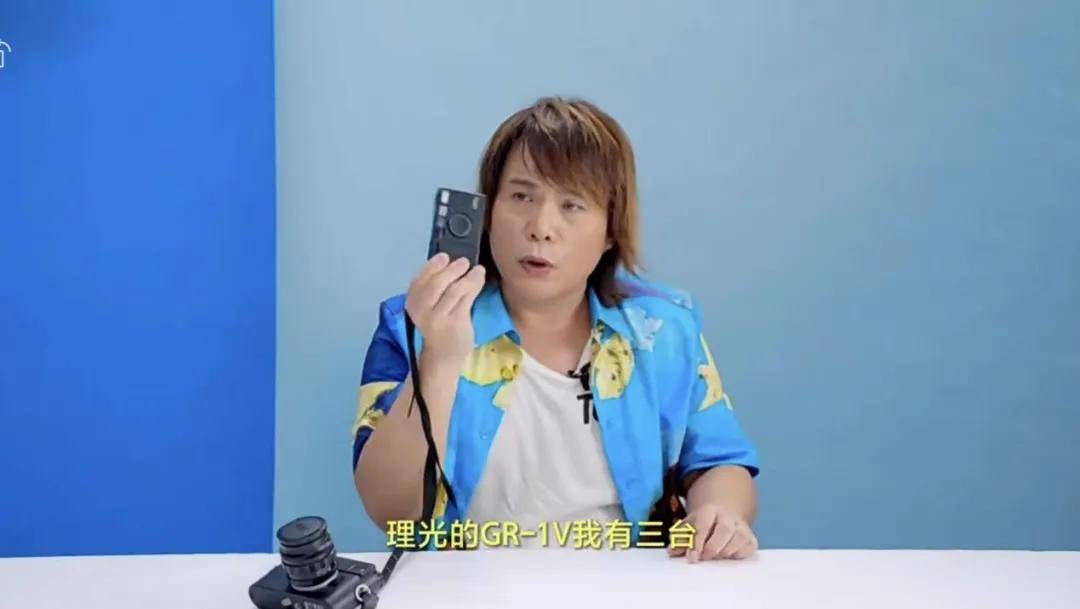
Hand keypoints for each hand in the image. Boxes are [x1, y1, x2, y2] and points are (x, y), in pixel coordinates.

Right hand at [405, 253, 485, 370]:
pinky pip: (466, 298)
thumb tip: (450, 264)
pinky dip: (474, 284)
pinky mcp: (455, 323)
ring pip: (454, 289)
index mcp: (412, 304)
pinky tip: (480, 278)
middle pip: (436, 283)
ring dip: (467, 276)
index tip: (444, 257)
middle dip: (451, 269)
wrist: (442, 358)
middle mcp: (422, 311)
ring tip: (477, 269)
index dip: (431, 266)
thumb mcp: (429, 309)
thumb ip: (434, 290)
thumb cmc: (438, 330)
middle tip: (464, 261)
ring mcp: (438, 318)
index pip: (419, 280)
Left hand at [668, 503, 757, 561]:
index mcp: (709, 511)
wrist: (722, 517)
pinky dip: (739, 554)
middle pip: (725, 529)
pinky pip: (749, 547)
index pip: (704, 524)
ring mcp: (741, 527)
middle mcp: (728, 517)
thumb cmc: (703, 526)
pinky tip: (729, 556)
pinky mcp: (751, 538)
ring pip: (739, 538)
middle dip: (713, 547)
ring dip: (726, 552)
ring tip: (716, 557)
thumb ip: (680, 539)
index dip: (697, 541)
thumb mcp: (689, 527)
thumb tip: (672, 551)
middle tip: (704, 558)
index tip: (692, 556)